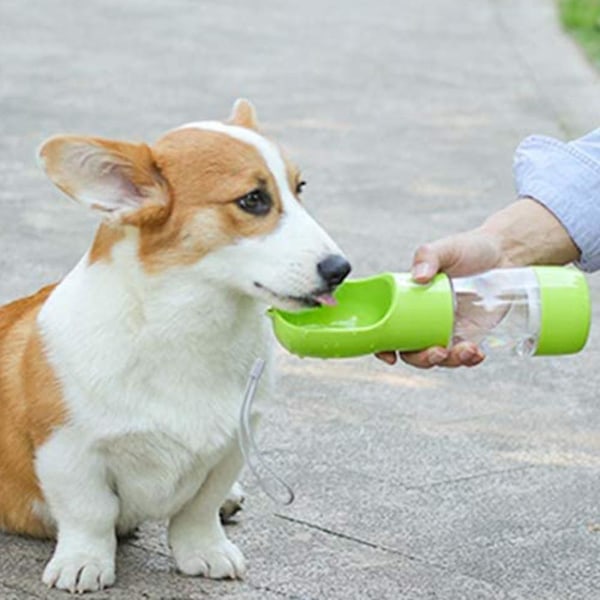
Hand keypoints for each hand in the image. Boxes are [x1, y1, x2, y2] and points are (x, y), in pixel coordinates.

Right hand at [376, 198, 579, 368]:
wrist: (504, 254)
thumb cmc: (469, 248)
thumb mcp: (445, 248)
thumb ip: (428, 257)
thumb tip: (419, 276)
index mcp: (409, 301)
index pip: (388, 328)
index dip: (383, 346)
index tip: (389, 355)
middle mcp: (423, 319)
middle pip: (411, 350)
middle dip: (421, 359)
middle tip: (437, 351)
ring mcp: (446, 329)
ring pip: (438, 358)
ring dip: (448, 361)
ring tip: (466, 349)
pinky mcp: (469, 335)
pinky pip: (463, 356)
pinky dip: (469, 360)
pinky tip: (478, 352)